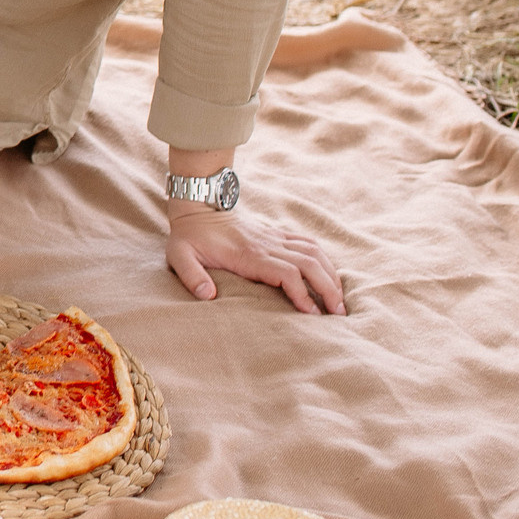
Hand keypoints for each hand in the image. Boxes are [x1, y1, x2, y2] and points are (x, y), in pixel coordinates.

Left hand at [165, 206, 345, 314]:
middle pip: (309, 263)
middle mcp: (267, 244)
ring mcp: (275, 237)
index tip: (311, 314)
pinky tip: (331, 276)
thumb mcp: (179, 255)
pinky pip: (308, 243)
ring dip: (331, 275)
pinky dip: (325, 260)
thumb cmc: (189, 235)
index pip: (286, 272)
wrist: (198, 204)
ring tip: (340, 300)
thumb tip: (208, 296)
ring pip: (314, 253)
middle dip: (327, 288)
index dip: (301, 293)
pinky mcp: (277, 233)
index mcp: (248, 254)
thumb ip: (191, 276)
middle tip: (338, 314)